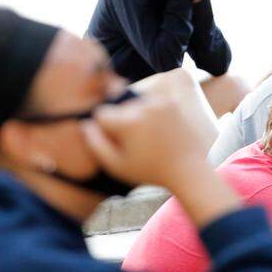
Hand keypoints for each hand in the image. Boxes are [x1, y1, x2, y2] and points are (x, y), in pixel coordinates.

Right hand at [83, 90, 211, 191]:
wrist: (187, 169)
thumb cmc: (150, 171)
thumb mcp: (117, 166)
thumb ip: (95, 145)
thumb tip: (84, 124)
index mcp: (128, 122)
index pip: (101, 114)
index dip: (104, 128)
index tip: (115, 141)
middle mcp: (142, 107)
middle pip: (117, 106)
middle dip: (120, 120)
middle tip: (133, 141)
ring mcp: (158, 102)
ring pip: (132, 102)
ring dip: (133, 114)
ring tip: (145, 136)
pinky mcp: (169, 101)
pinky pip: (148, 101)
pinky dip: (148, 111)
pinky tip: (156, 130)